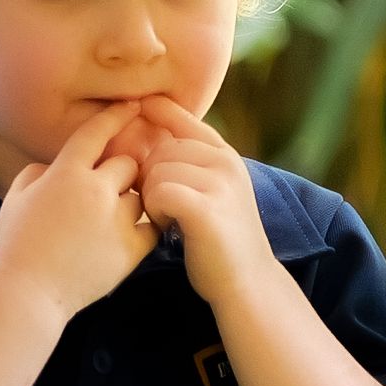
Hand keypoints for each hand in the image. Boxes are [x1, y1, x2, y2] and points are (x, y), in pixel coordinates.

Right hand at [0, 102, 158, 317]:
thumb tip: (54, 165)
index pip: (97, 133)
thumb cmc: (16, 244)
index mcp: (64, 174)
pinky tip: (128, 236)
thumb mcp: (15, 200)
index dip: (116, 116)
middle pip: (128, 164)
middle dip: (122, 173)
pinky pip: (152, 226)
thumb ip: (35, 174)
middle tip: (109, 191)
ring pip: (141, 195)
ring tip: (107, 223)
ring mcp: (117, 219)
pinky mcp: (133, 247)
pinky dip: (145, 227)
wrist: (28, 292)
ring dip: (131, 202)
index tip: (134, 106)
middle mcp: (96, 190)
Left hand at [127, 97, 276, 312]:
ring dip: (150, 197)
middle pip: (160, 149)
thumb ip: (188, 163)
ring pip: (156, 170)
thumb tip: (149, 133)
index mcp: (225, 154)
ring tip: (167, 217)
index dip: (157, 109)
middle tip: (163, 205)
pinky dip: (155, 210)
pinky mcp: (207, 207)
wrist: (246, 280)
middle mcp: (226, 162)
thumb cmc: (218, 237)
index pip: (183, 117)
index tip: (138, 105)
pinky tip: (167, 225)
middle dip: (149, 177)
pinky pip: (160, 191)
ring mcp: (220, 184)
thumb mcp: (211, 189)